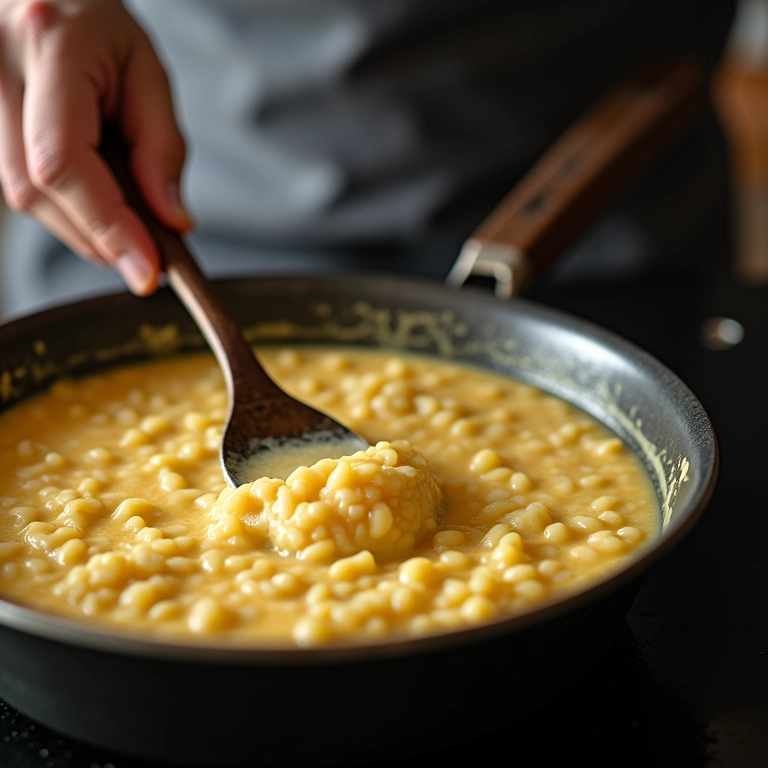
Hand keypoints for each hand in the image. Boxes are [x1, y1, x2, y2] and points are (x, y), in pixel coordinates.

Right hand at [0, 0, 191, 294]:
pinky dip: (64, 209)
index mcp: (49, 45)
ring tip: (127, 228)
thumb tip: (171, 221)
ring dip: (83, 228)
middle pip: (37, 189)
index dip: (106, 225)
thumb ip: (161, 147)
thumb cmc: (97, 21)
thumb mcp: (148, 72)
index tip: (146, 269)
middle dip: (99, 237)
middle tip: (147, 260)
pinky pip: (18, 184)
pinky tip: (94, 206)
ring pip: (23, 195)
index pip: (65, 161)